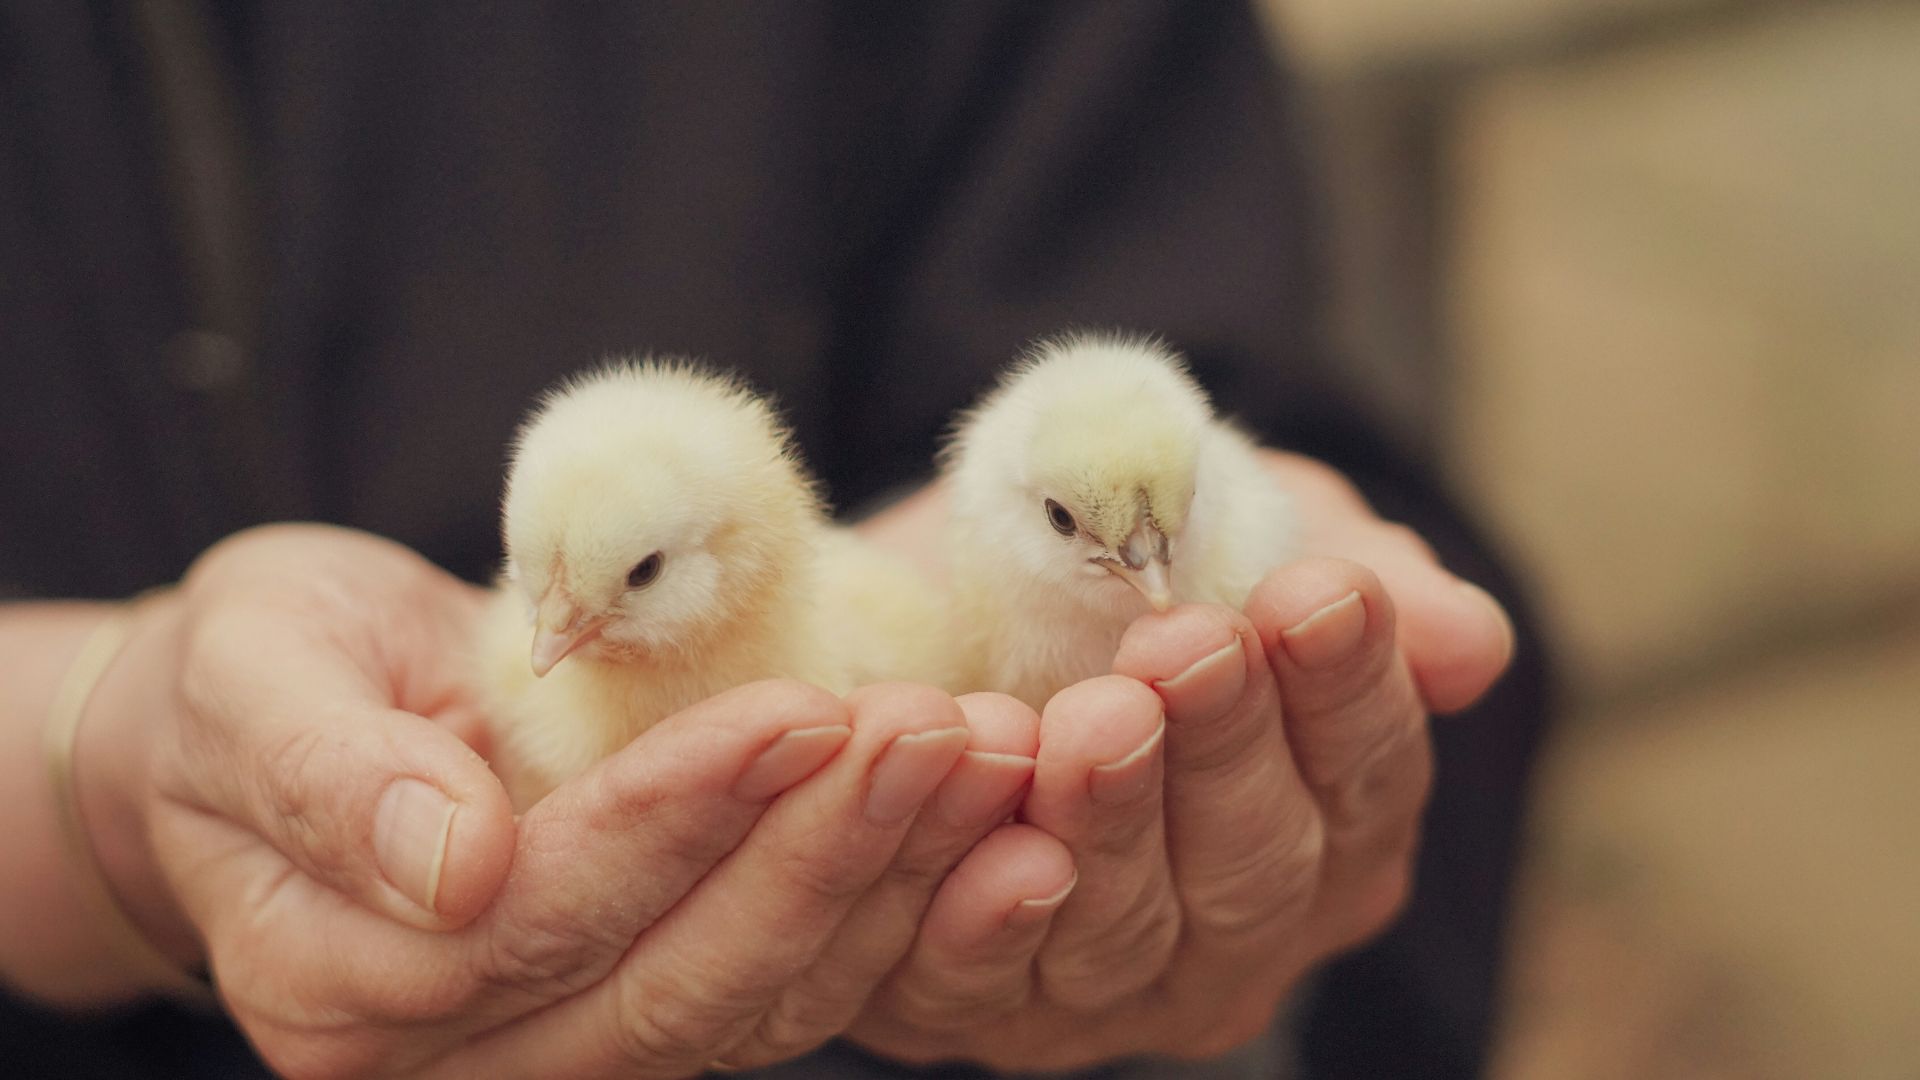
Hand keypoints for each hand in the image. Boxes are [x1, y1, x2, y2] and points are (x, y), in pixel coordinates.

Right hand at [83, 524, 1012, 1077]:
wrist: (284, 719)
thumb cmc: (257, 679)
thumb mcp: (256, 675)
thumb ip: (332, 774)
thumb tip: (452, 870)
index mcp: (344, 982)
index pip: (541, 915)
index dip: (681, 817)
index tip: (808, 708)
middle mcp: (463, 1054)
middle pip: (673, 984)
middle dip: (824, 853)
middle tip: (944, 730)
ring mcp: (566, 1046)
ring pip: (757, 1002)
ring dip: (891, 881)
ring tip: (990, 759)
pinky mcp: (650, 1006)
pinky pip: (788, 983)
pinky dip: (895, 904)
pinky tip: (985, 817)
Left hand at [846, 454, 1512, 1069]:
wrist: (935, 615)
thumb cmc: (1123, 580)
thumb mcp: (1246, 541)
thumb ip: (1359, 581)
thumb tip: (1471, 643)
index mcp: (1335, 828)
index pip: (1368, 773)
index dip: (1346, 686)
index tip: (1316, 592)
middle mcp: (1240, 936)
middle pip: (1256, 866)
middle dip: (1224, 748)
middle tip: (1189, 645)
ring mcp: (1112, 988)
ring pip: (1126, 932)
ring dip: (1109, 824)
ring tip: (1086, 722)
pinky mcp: (978, 1006)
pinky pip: (977, 981)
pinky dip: (978, 908)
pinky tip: (984, 821)